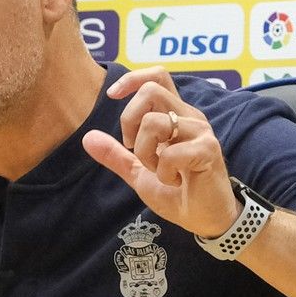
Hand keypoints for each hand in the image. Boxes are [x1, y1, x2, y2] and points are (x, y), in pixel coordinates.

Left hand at [82, 66, 241, 237]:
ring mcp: (200, 132)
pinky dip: (163, 172)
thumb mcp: (140, 173)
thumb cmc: (180, 193)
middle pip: (151, 91)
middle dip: (129, 120)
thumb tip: (87, 137)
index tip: (113, 96)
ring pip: (154, 122)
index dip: (132, 79)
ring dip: (145, 152)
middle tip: (134, 149)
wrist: (208, 219)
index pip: (158, 77)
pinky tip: (175, 181)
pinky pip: (170, 152)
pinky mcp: (208, 150)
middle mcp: (189, 117)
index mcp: (176, 116)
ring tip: (159, 171)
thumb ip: (117, 155)